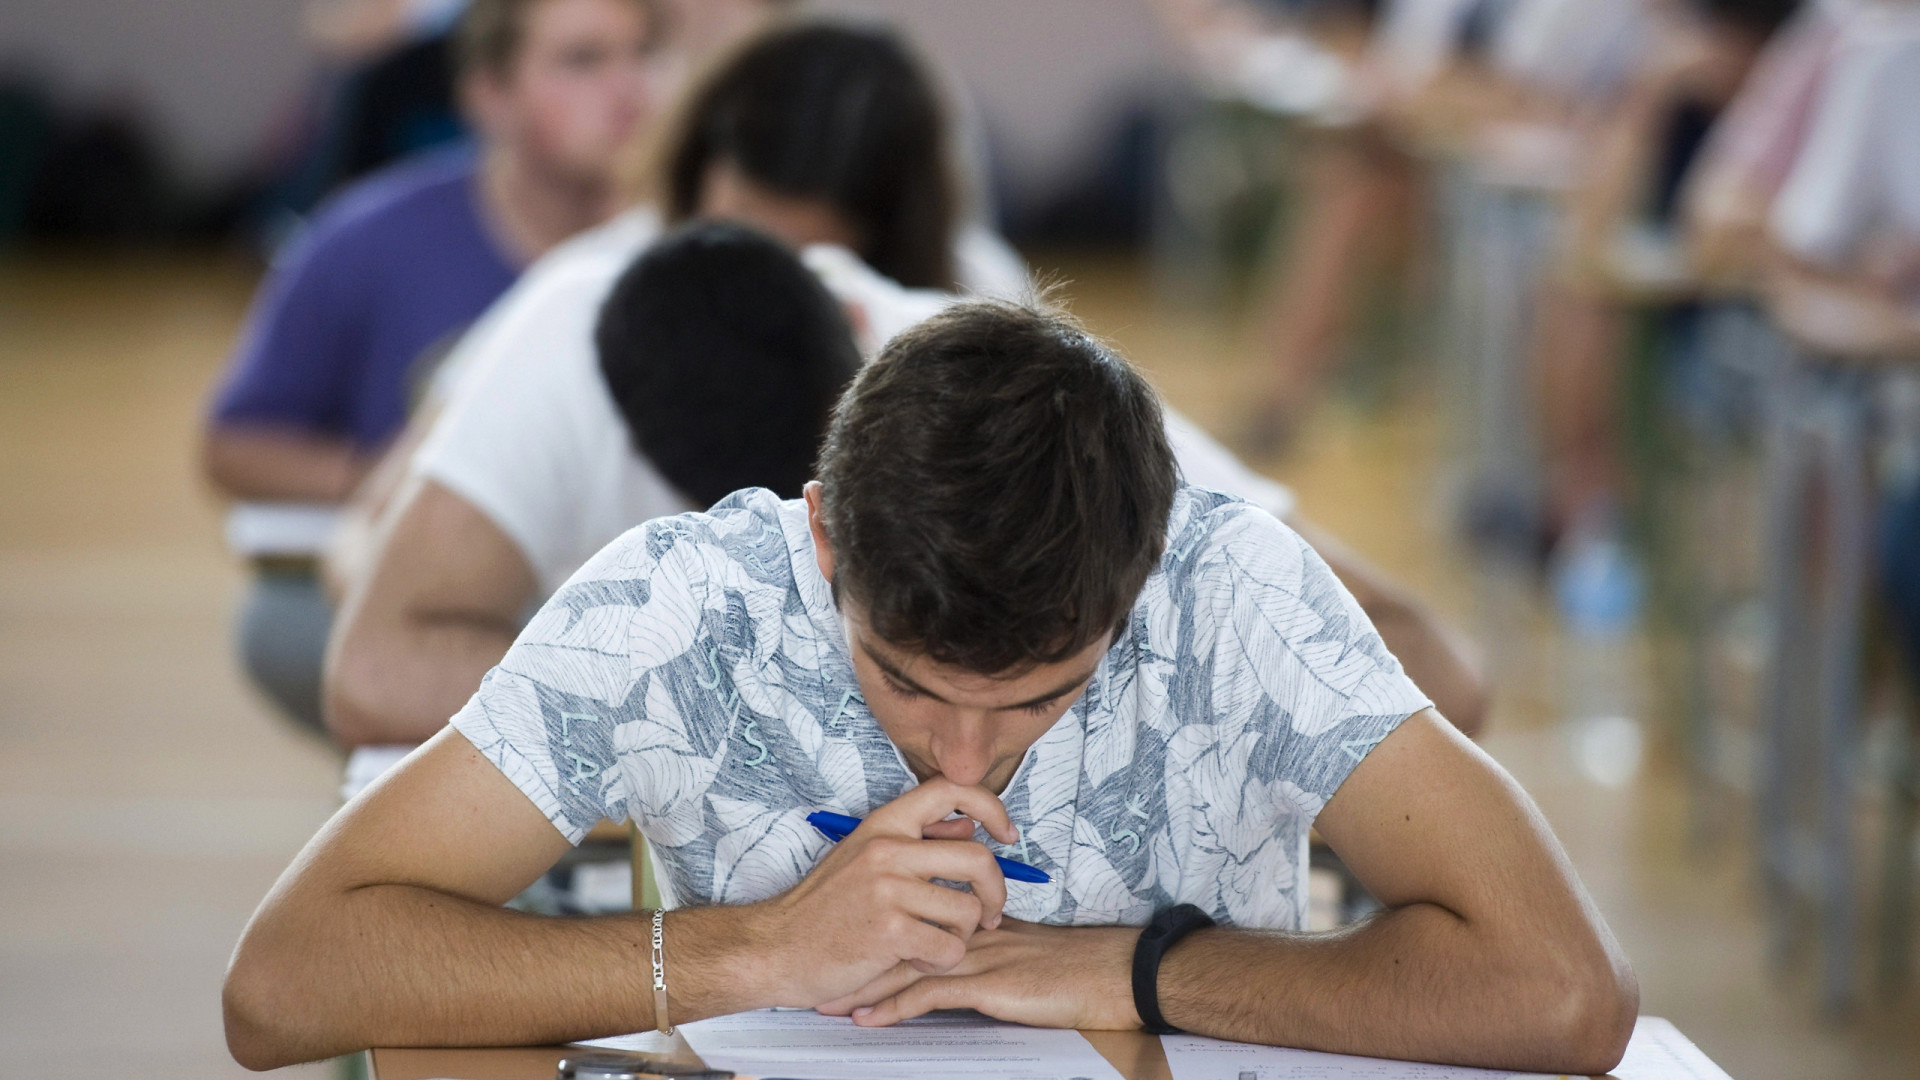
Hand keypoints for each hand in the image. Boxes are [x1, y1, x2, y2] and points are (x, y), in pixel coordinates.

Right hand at [761, 779, 1017, 1009]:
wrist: (776, 947)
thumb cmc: (821, 908)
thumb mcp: (864, 857)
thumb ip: (916, 841)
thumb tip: (969, 826)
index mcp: (884, 824)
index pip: (952, 790)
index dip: (992, 807)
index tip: (1008, 834)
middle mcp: (888, 848)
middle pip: (979, 859)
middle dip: (995, 894)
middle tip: (987, 916)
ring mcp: (888, 889)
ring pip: (967, 911)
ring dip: (959, 936)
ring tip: (929, 943)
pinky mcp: (889, 930)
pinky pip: (949, 948)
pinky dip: (939, 961)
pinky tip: (912, 958)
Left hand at [835, 918, 1141, 1030]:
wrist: (1111, 973)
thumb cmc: (1074, 967)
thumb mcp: (1021, 952)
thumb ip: (986, 947)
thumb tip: (952, 955)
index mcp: (975, 919)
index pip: (914, 916)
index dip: (876, 931)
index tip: (843, 947)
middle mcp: (968, 931)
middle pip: (898, 937)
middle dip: (856, 958)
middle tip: (817, 975)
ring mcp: (977, 955)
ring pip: (906, 964)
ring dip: (864, 986)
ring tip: (829, 1003)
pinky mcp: (989, 983)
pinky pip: (931, 993)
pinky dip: (895, 1008)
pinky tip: (869, 1019)